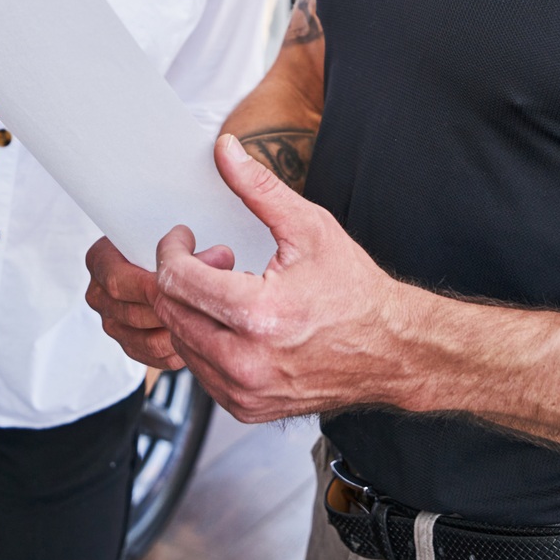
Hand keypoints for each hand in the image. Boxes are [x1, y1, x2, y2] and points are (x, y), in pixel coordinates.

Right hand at [85, 236, 234, 369]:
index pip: (118, 280)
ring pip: (149, 340)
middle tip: (209, 303)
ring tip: (211, 319)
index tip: (186, 282)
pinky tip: (201, 337)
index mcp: (101, 260)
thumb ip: (194, 253)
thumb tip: (222, 257)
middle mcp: (99, 294)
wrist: (159, 264)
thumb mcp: (176, 242)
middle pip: (134, 313)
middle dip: (175, 309)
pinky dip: (181, 350)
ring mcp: (112, 323)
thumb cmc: (167, 246)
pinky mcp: (130, 346)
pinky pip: (157, 357)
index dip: (153, 285)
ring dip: (182, 332)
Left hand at [149, 134, 416, 423]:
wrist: (390, 349)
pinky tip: (233, 322)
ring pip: (178, 342)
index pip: (176, 280)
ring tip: (230, 290)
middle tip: (216, 259)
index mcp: (258, 316)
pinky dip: (204, 341)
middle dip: (182, 277)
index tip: (184, 238)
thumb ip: (258, 187)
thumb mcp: (309, 227)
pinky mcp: (245, 408)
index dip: (171, 250)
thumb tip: (225, 151)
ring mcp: (244, 392)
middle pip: (169, 311)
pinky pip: (199, 370)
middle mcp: (246, 362)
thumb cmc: (354, 291)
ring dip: (191, 310)